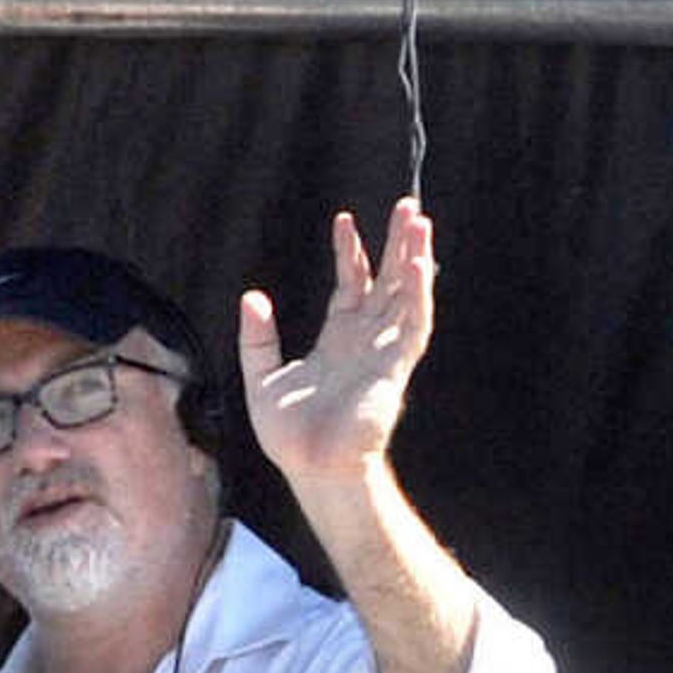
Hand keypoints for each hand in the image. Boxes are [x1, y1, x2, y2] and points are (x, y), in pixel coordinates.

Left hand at [237, 199, 436, 495]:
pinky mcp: (396, 367)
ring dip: (416, 259)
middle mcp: (364, 339)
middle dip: (396, 243)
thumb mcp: (261, 378)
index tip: (344, 219)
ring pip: (407, 294)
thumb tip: (252, 296)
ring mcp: (383, 350)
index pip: (350, 284)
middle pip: (387, 280)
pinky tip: (421, 265)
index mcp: (336, 338)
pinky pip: (414, 324)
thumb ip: (257, 338)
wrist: (311, 467)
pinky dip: (420, 294)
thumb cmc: (289, 433)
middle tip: (407, 205)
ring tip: (419, 222)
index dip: (350, 252)